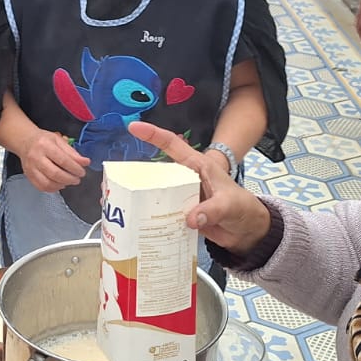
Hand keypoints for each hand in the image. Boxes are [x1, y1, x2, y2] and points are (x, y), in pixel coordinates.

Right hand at [19, 129, 89, 192]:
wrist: (25, 141)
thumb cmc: (43, 140)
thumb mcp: (59, 140)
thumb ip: (72, 152)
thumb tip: (85, 162)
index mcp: (45, 145)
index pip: (63, 160)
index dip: (75, 168)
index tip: (82, 171)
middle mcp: (36, 157)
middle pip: (55, 173)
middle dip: (70, 179)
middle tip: (77, 179)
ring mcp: (30, 168)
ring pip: (48, 183)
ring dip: (62, 185)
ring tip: (69, 181)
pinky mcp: (28, 176)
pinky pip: (41, 187)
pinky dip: (53, 189)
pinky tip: (59, 184)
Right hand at [128, 122, 270, 251]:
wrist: (248, 233)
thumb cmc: (243, 208)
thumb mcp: (230, 205)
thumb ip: (212, 210)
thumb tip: (190, 218)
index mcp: (197, 166)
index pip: (173, 145)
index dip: (153, 134)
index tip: (133, 127)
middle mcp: (186, 180)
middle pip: (156, 172)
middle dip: (134, 175)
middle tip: (112, 181)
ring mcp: (182, 198)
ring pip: (155, 194)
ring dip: (138, 200)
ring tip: (116, 205)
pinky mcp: (181, 216)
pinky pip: (161, 215)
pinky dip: (149, 220)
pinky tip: (135, 226)